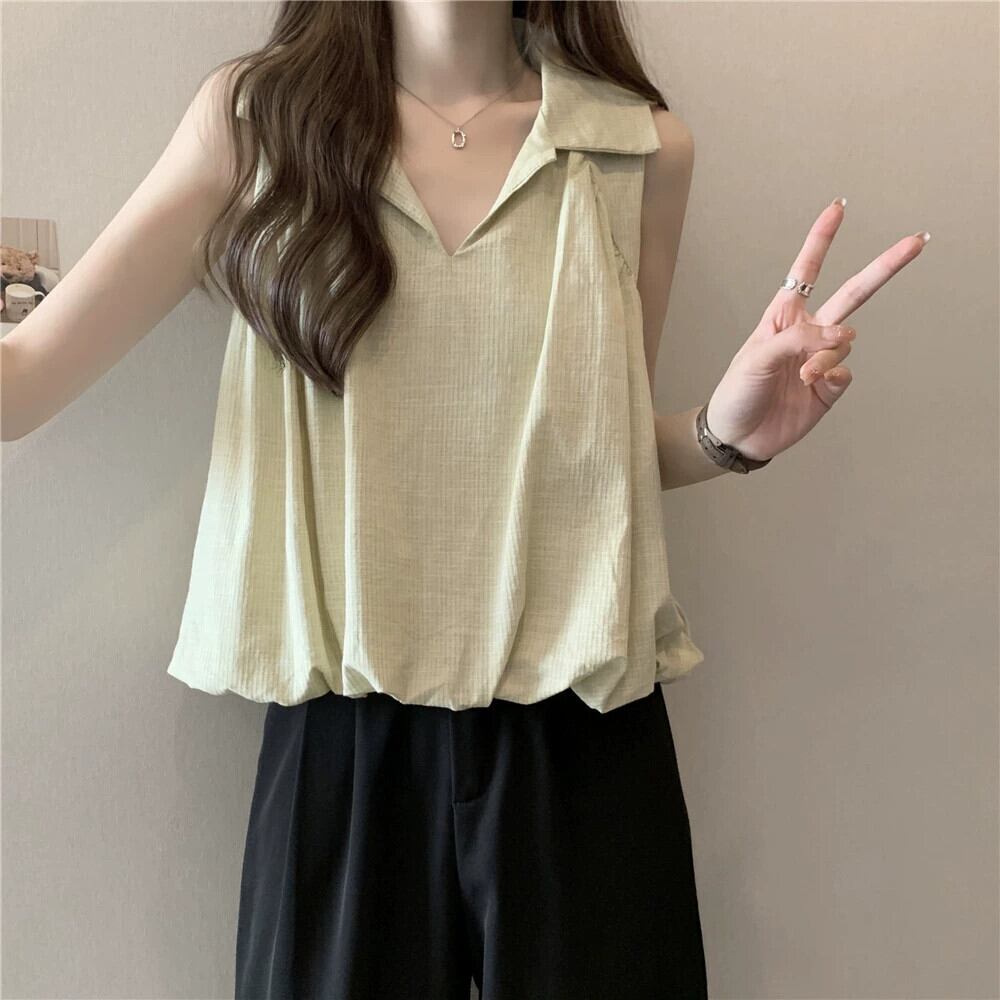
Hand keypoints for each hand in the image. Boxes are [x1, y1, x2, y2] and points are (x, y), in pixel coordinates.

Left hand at [704, 198, 929, 462]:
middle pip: (852, 293)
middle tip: (915, 242)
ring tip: (803, 375)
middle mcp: (806, 333)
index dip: (822, 240)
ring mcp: (820, 359)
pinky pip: (845, 371)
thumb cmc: (736, 392)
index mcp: (782, 317)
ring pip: (845, 341)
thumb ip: (799, 340)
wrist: (738, 437)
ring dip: (826, 355)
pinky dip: (832, 375)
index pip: (806, 271)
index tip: (838, 208)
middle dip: (883, 267)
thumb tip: (844, 334)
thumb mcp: (756, 358)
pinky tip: (815, 384)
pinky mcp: (829, 386)